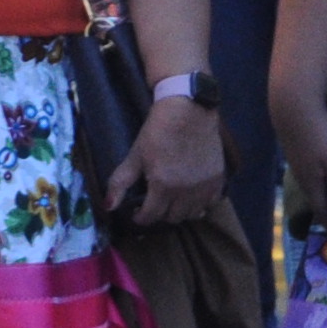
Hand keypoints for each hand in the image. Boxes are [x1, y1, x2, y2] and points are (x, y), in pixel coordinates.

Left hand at [104, 96, 228, 227]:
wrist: (189, 110)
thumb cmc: (158, 131)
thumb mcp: (135, 155)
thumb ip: (120, 182)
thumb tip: (107, 206)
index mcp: (163, 186)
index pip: (151, 216)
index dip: (141, 217)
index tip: (137, 212)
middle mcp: (186, 192)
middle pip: (172, 218)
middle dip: (160, 214)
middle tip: (154, 203)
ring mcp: (205, 187)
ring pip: (192, 214)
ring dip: (181, 211)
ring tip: (173, 200)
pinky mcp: (219, 179)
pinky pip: (211, 203)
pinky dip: (201, 203)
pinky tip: (192, 194)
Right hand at [271, 83, 326, 233]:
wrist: (292, 107)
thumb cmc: (318, 133)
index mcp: (312, 184)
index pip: (324, 213)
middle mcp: (303, 178)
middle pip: (318, 204)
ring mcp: (297, 165)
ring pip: (314, 190)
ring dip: (326, 202)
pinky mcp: (297, 153)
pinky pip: (311, 178)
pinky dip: (322, 187)